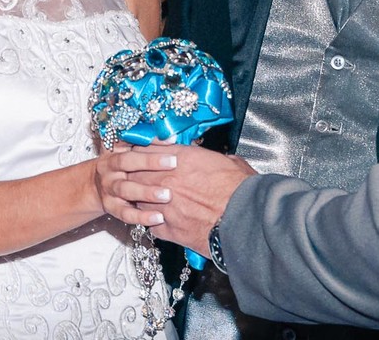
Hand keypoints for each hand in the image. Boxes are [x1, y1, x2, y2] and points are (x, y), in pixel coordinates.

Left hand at [101, 143, 256, 253]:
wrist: (243, 221)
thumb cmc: (240, 191)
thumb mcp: (229, 162)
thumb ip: (213, 158)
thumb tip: (217, 159)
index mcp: (182, 159)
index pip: (148, 149)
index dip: (142, 151)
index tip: (141, 153)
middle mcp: (168, 180)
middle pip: (137, 173)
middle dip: (135, 174)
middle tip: (135, 175)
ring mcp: (164, 205)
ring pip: (138, 199)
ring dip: (140, 198)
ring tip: (144, 198)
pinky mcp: (168, 229)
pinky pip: (149, 223)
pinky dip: (151, 221)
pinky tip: (156, 220)